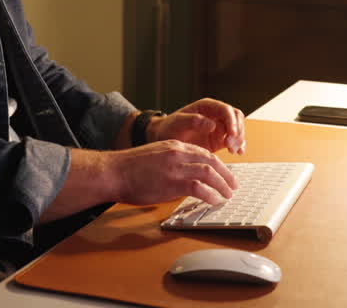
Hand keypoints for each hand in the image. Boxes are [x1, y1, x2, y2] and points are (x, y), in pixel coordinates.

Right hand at [109, 140, 237, 205]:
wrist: (114, 171)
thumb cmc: (129, 168)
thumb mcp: (155, 157)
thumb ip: (171, 163)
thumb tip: (183, 177)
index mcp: (174, 146)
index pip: (203, 153)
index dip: (217, 165)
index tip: (224, 174)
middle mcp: (178, 153)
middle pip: (211, 161)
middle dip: (226, 174)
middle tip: (233, 185)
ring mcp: (176, 167)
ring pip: (209, 172)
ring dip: (222, 185)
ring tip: (227, 195)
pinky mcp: (172, 182)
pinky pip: (199, 188)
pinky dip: (210, 195)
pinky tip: (213, 201)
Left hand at [149, 98, 245, 154]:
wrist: (163, 140)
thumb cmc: (168, 129)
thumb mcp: (177, 123)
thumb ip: (193, 121)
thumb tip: (211, 124)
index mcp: (206, 107)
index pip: (225, 109)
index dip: (231, 121)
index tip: (231, 134)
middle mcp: (215, 115)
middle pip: (236, 118)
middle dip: (238, 131)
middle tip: (231, 145)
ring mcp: (218, 127)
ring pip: (238, 129)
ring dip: (239, 139)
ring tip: (232, 151)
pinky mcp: (219, 140)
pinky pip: (234, 140)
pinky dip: (239, 146)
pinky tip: (238, 152)